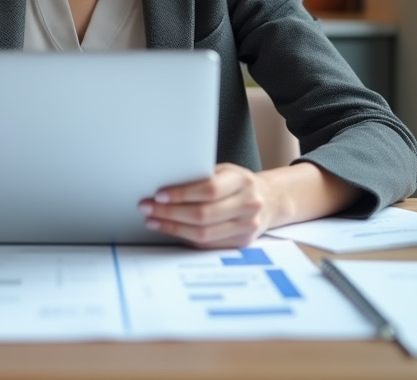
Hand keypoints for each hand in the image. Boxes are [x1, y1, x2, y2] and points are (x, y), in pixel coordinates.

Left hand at [138, 163, 279, 248]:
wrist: (268, 200)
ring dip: (173, 228)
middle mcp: (249, 205)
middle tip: (148, 208)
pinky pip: (207, 245)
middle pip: (203, 215)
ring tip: (153, 221)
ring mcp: (247, 227)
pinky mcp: (241, 243)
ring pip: (204, 234)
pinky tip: (170, 230)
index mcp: (243, 181)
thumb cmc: (237, 183)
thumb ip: (202, 177)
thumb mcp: (225, 171)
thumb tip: (165, 187)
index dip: (182, 194)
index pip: (209, 190)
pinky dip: (185, 238)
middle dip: (170, 213)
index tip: (159, 195)